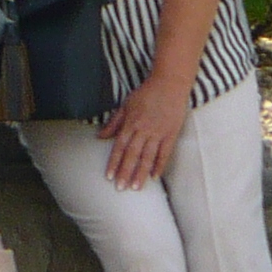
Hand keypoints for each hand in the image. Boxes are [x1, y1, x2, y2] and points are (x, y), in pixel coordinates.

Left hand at [100, 74, 192, 188]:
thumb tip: (100, 136)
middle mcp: (143, 129)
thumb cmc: (146, 93)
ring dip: (141, 173)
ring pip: (148, 156)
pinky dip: (160, 165)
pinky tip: (154, 176)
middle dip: (126, 172)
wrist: (169, 83)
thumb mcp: (126, 104)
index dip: (114, 162)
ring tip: (136, 187)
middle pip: (133, 154)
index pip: (120, 146)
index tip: (109, 176)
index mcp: (131, 122)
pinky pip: (165, 153)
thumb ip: (114, 122)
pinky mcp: (171, 133)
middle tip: (120, 188)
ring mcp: (158, 132)